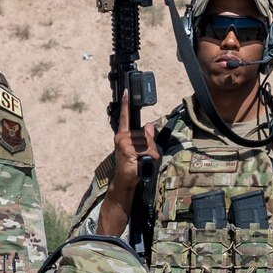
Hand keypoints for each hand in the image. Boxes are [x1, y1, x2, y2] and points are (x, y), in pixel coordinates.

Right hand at [101, 83, 159, 220]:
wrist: (125, 180)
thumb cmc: (132, 165)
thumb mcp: (139, 149)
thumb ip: (145, 137)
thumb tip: (149, 125)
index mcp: (123, 135)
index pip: (125, 117)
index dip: (125, 104)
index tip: (125, 91)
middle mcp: (122, 138)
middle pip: (145, 134)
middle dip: (149, 145)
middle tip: (143, 156)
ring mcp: (124, 144)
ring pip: (148, 143)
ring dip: (150, 153)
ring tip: (142, 161)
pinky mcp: (129, 151)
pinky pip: (147, 150)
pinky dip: (151, 158)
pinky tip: (144, 163)